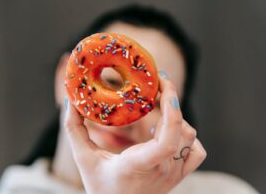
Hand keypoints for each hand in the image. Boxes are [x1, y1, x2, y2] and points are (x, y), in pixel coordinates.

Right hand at [64, 76, 206, 193]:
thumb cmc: (101, 187)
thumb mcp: (83, 158)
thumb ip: (74, 128)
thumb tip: (69, 100)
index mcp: (139, 165)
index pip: (167, 141)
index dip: (171, 112)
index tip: (163, 87)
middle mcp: (162, 170)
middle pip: (181, 130)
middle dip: (171, 100)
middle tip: (156, 83)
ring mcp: (174, 174)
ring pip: (190, 137)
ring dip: (176, 117)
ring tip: (156, 107)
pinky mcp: (179, 175)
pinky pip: (196, 151)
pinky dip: (188, 136)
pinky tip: (168, 131)